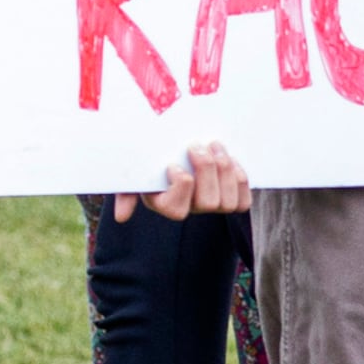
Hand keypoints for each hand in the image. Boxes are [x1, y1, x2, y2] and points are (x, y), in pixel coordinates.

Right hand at [116, 140, 251, 221]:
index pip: (177, 210)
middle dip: (206, 170)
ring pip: (227, 203)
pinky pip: (243, 202)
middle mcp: (190, 209)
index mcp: (164, 204)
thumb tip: (121, 217)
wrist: (173, 146)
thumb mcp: (133, 172)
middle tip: (197, 146)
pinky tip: (230, 159)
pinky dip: (240, 180)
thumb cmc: (150, 160)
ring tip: (215, 145)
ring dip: (225, 170)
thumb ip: (125, 191)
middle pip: (207, 203)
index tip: (172, 164)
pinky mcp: (231, 197)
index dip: (180, 185)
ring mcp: (212, 204)